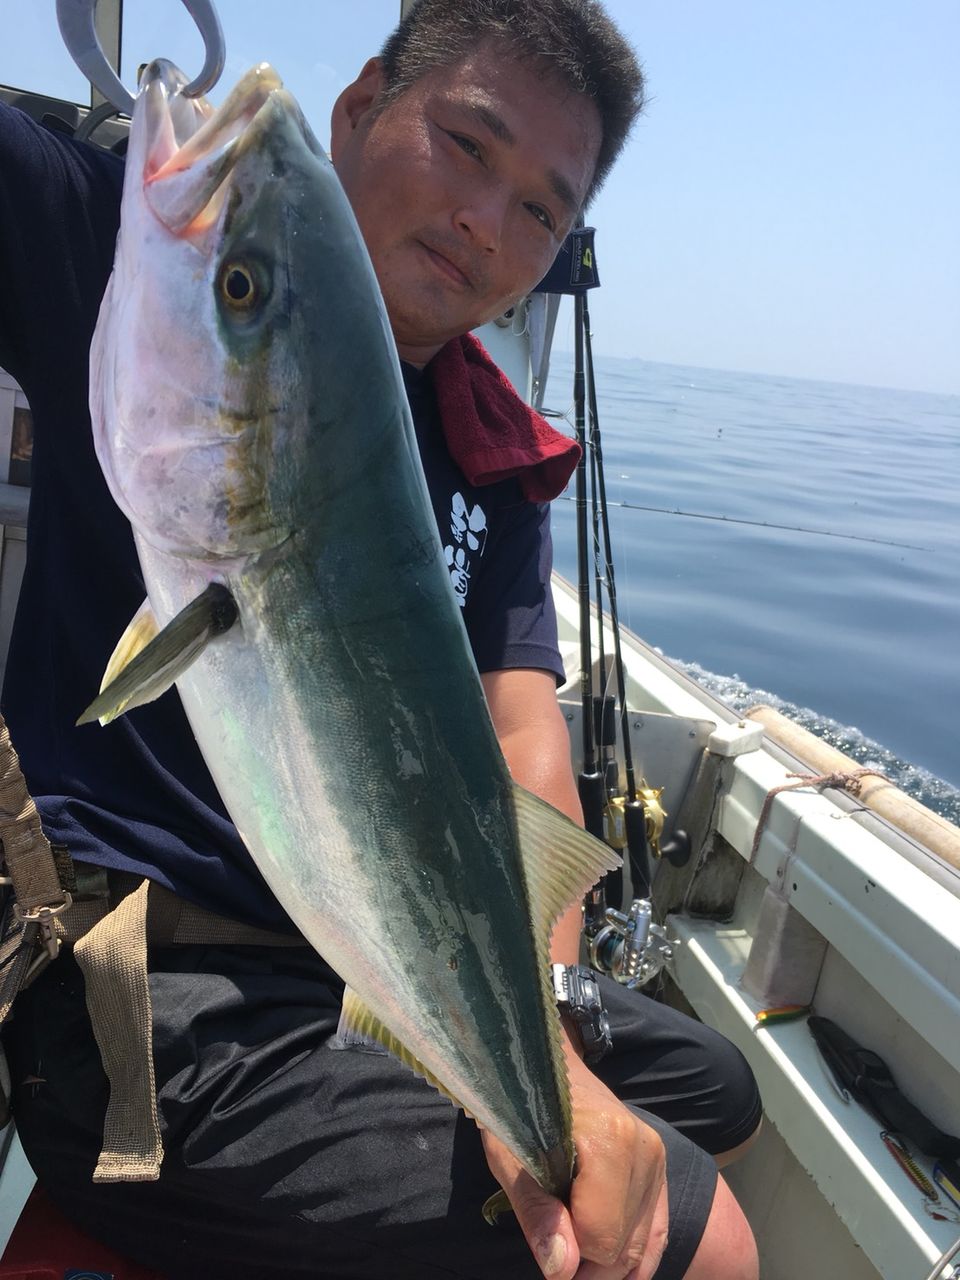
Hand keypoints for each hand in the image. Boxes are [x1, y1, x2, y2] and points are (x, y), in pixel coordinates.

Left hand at [481, 1048, 668, 1278]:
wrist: (543, 1063)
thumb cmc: (518, 1108)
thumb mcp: (509, 1158)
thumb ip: (537, 1213)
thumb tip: (562, 1269)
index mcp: (610, 1141)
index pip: (601, 1237)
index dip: (567, 1250)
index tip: (543, 1232)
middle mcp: (645, 1149)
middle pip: (624, 1246)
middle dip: (587, 1262)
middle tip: (553, 1246)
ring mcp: (657, 1156)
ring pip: (642, 1245)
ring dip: (608, 1262)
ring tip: (572, 1250)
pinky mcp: (660, 1164)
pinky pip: (657, 1230)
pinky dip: (636, 1256)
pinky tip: (611, 1268)